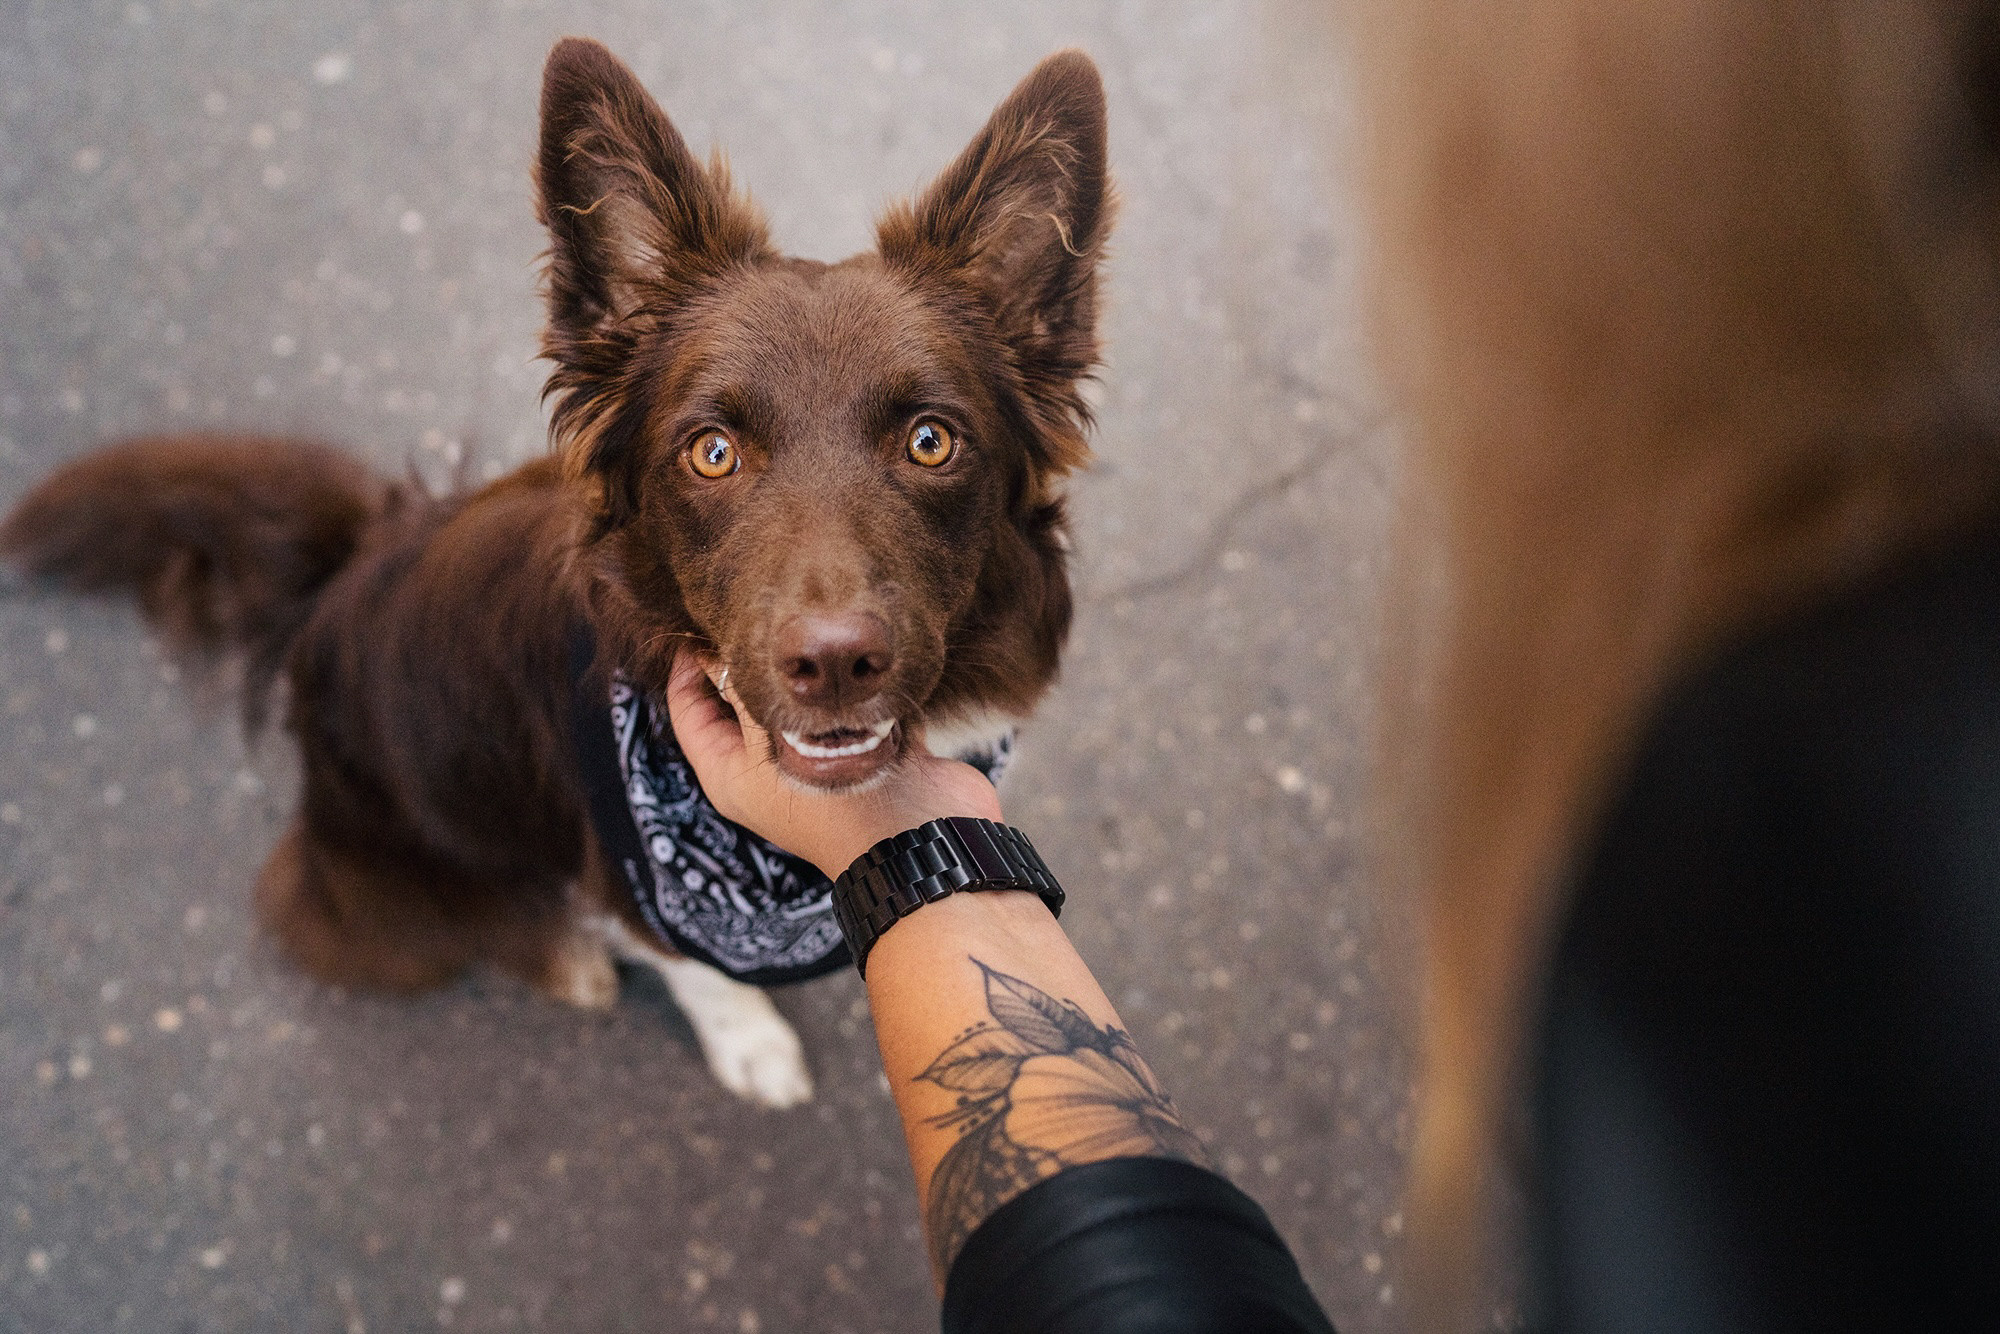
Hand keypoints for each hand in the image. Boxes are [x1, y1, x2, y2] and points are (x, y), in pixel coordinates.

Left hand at [665, 648, 1004, 878]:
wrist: (922, 834)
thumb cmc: (836, 799)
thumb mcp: (773, 738)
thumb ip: (744, 688)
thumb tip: (723, 644)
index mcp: (730, 776)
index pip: (689, 711)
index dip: (688, 665)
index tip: (699, 619)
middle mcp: (768, 768)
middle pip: (741, 700)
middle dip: (748, 656)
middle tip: (757, 605)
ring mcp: (818, 758)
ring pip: (797, 699)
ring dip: (803, 666)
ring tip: (804, 617)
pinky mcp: (866, 747)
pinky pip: (845, 703)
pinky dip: (847, 681)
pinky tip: (849, 644)